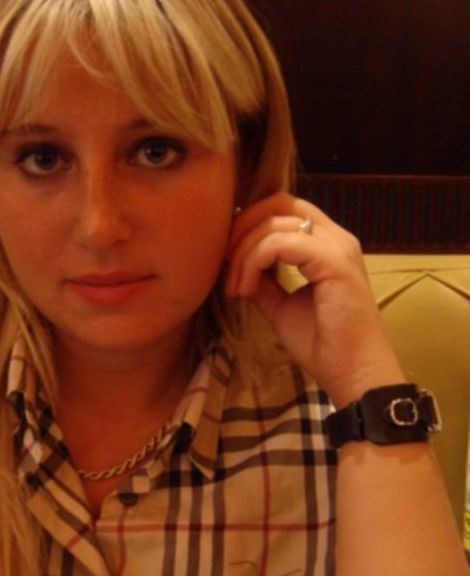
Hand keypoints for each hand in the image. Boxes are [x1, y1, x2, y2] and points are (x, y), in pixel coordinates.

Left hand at [225, 193, 404, 405]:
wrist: (351, 372)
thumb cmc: (321, 343)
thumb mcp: (280, 304)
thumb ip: (262, 279)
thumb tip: (234, 263)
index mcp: (327, 244)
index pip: (283, 207)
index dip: (248, 223)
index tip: (228, 260)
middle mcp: (336, 237)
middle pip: (278, 202)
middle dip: (241, 228)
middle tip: (224, 264)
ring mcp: (338, 247)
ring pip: (274, 223)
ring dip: (243, 252)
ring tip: (236, 287)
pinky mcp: (334, 262)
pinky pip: (280, 243)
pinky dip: (254, 262)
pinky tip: (246, 289)